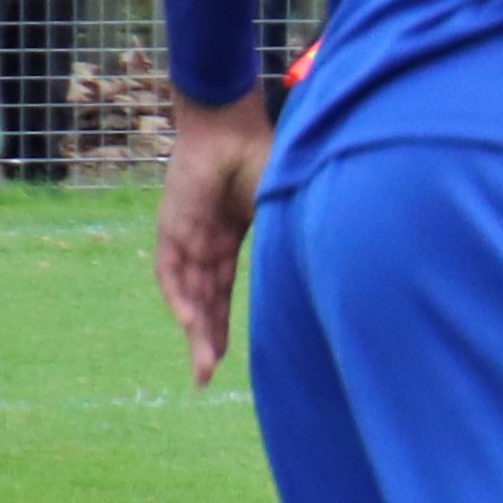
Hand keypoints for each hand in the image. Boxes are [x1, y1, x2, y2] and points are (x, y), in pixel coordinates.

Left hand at [153, 90, 272, 385]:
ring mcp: (187, 235)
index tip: (225, 361)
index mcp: (231, 237)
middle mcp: (205, 243)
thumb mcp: (282, 210)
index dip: (223, 326)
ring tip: (202, 366)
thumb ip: (292, 240)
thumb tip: (330, 274)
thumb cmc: (264, 156)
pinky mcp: (172, 225)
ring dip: (194, 329)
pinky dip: (180, 297)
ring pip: (188, 292)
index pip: (224, 293)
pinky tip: (190, 323)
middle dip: (206, 341)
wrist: (232, 123)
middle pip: (204, 301)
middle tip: (204, 379)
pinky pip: (172, 270)